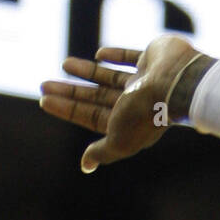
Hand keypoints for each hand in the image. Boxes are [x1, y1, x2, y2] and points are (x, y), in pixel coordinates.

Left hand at [39, 35, 201, 172]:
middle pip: (95, 99)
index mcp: (126, 124)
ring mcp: (143, 82)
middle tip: (43, 85)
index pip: (89, 117)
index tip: (44, 101)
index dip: (66, 110)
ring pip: (109, 77)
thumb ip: (102, 152)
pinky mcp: (151, 60)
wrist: (175, 83)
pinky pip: (130, 57)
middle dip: (70, 92)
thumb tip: (85, 165)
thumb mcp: (119, 141)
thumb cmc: (145, 115)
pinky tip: (98, 54)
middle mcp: (134, 105)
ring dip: (86, 72)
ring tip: (63, 63)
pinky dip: (115, 55)